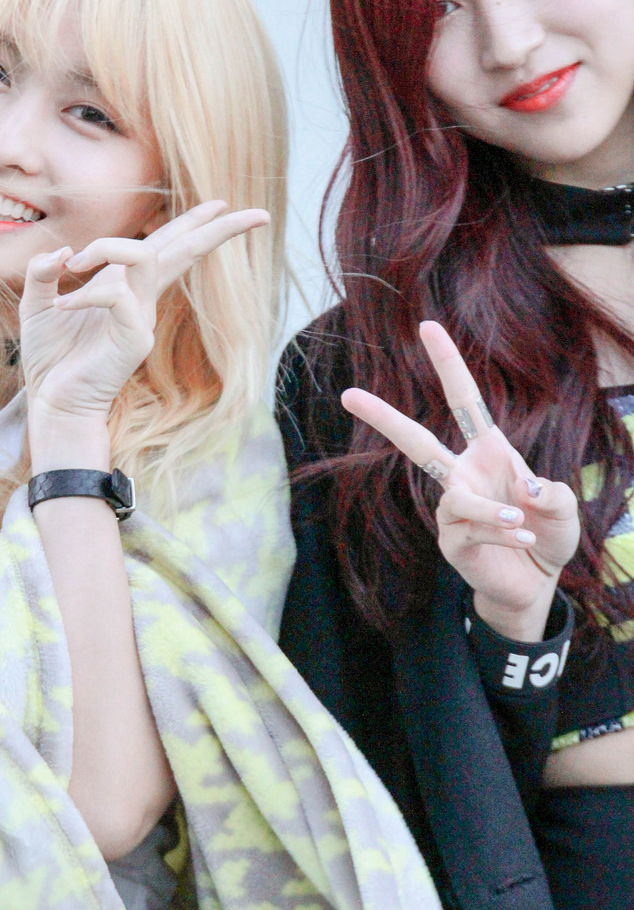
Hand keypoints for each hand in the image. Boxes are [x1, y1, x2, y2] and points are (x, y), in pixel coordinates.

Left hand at [19, 201, 268, 441]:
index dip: (193, 223)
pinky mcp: (134, 337)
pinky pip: (116, 295)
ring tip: (76, 261)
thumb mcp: (36, 303)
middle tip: (260, 214)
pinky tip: (61, 306)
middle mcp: (140, 298)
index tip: (221, 204)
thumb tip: (63, 251)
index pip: (167, 246)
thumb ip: (42, 271)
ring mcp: (141, 317)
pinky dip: (85, 293)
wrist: (53, 401)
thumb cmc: (50, 356)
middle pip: (186, 250)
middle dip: (219, 229)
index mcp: (124, 285)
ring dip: (110, 246)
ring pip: (148, 257)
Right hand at [341, 321, 578, 641]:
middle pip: (415, 443)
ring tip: (523, 524)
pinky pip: (472, 531)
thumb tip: (520, 489)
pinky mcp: (451, 543)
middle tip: (347, 395)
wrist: (536, 582)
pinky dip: (502, 535)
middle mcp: (462, 476)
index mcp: (487, 453)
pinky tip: (525, 542)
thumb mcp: (562, 506)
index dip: (447, 364)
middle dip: (382, 418)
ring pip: (456, 499)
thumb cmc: (547, 533)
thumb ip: (550, 492)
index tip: (427, 327)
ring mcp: (452, 511)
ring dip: (494, 512)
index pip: (464, 401)